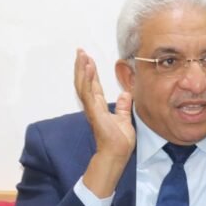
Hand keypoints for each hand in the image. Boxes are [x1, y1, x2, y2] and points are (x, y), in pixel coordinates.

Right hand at [74, 49, 133, 196]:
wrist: (117, 154)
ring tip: (82, 55)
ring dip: (82, 69)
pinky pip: (88, 93)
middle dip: (82, 66)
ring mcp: (92, 109)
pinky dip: (87, 80)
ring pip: (83, 85)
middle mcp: (93, 106)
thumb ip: (123, 107)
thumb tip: (125, 95)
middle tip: (80, 51)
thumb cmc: (119, 141)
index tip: (88, 59)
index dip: (90, 72)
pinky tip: (88, 69)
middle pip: (85, 82)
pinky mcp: (94, 112)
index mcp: (99, 107)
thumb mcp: (124, 119)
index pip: (93, 85)